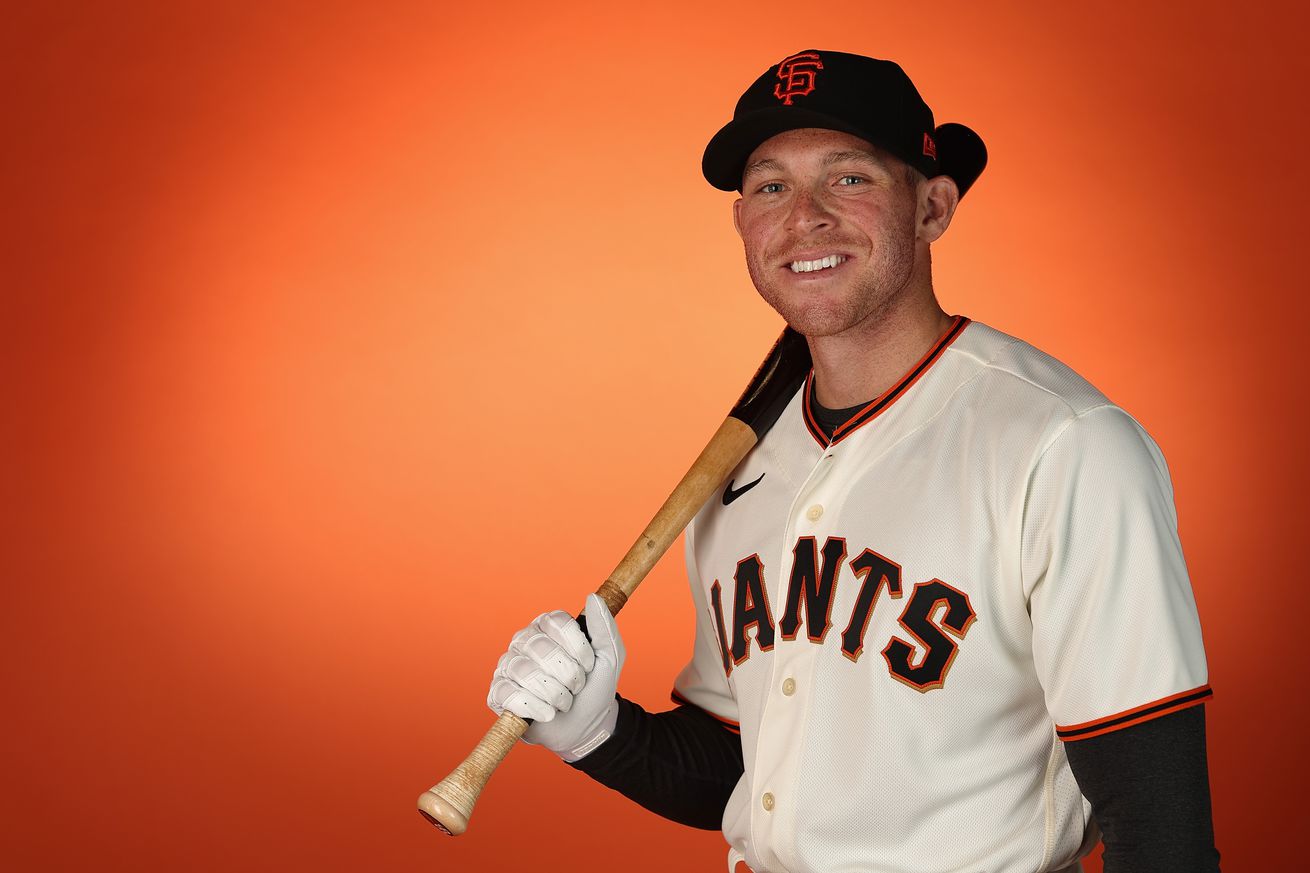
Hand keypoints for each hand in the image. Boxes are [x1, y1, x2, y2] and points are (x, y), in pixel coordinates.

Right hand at [487, 593, 624, 760]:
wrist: (585, 726)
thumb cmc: (595, 687)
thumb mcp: (610, 656)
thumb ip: (604, 627)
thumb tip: (592, 598)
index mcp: (548, 626)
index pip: (557, 623)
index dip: (578, 648)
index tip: (589, 666)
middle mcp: (525, 640)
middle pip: (541, 648)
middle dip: (568, 675)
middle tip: (576, 687)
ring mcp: (508, 665)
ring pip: (525, 672)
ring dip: (554, 694)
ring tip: (564, 703)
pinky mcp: (498, 693)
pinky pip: (508, 694)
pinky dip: (533, 708)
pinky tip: (546, 714)